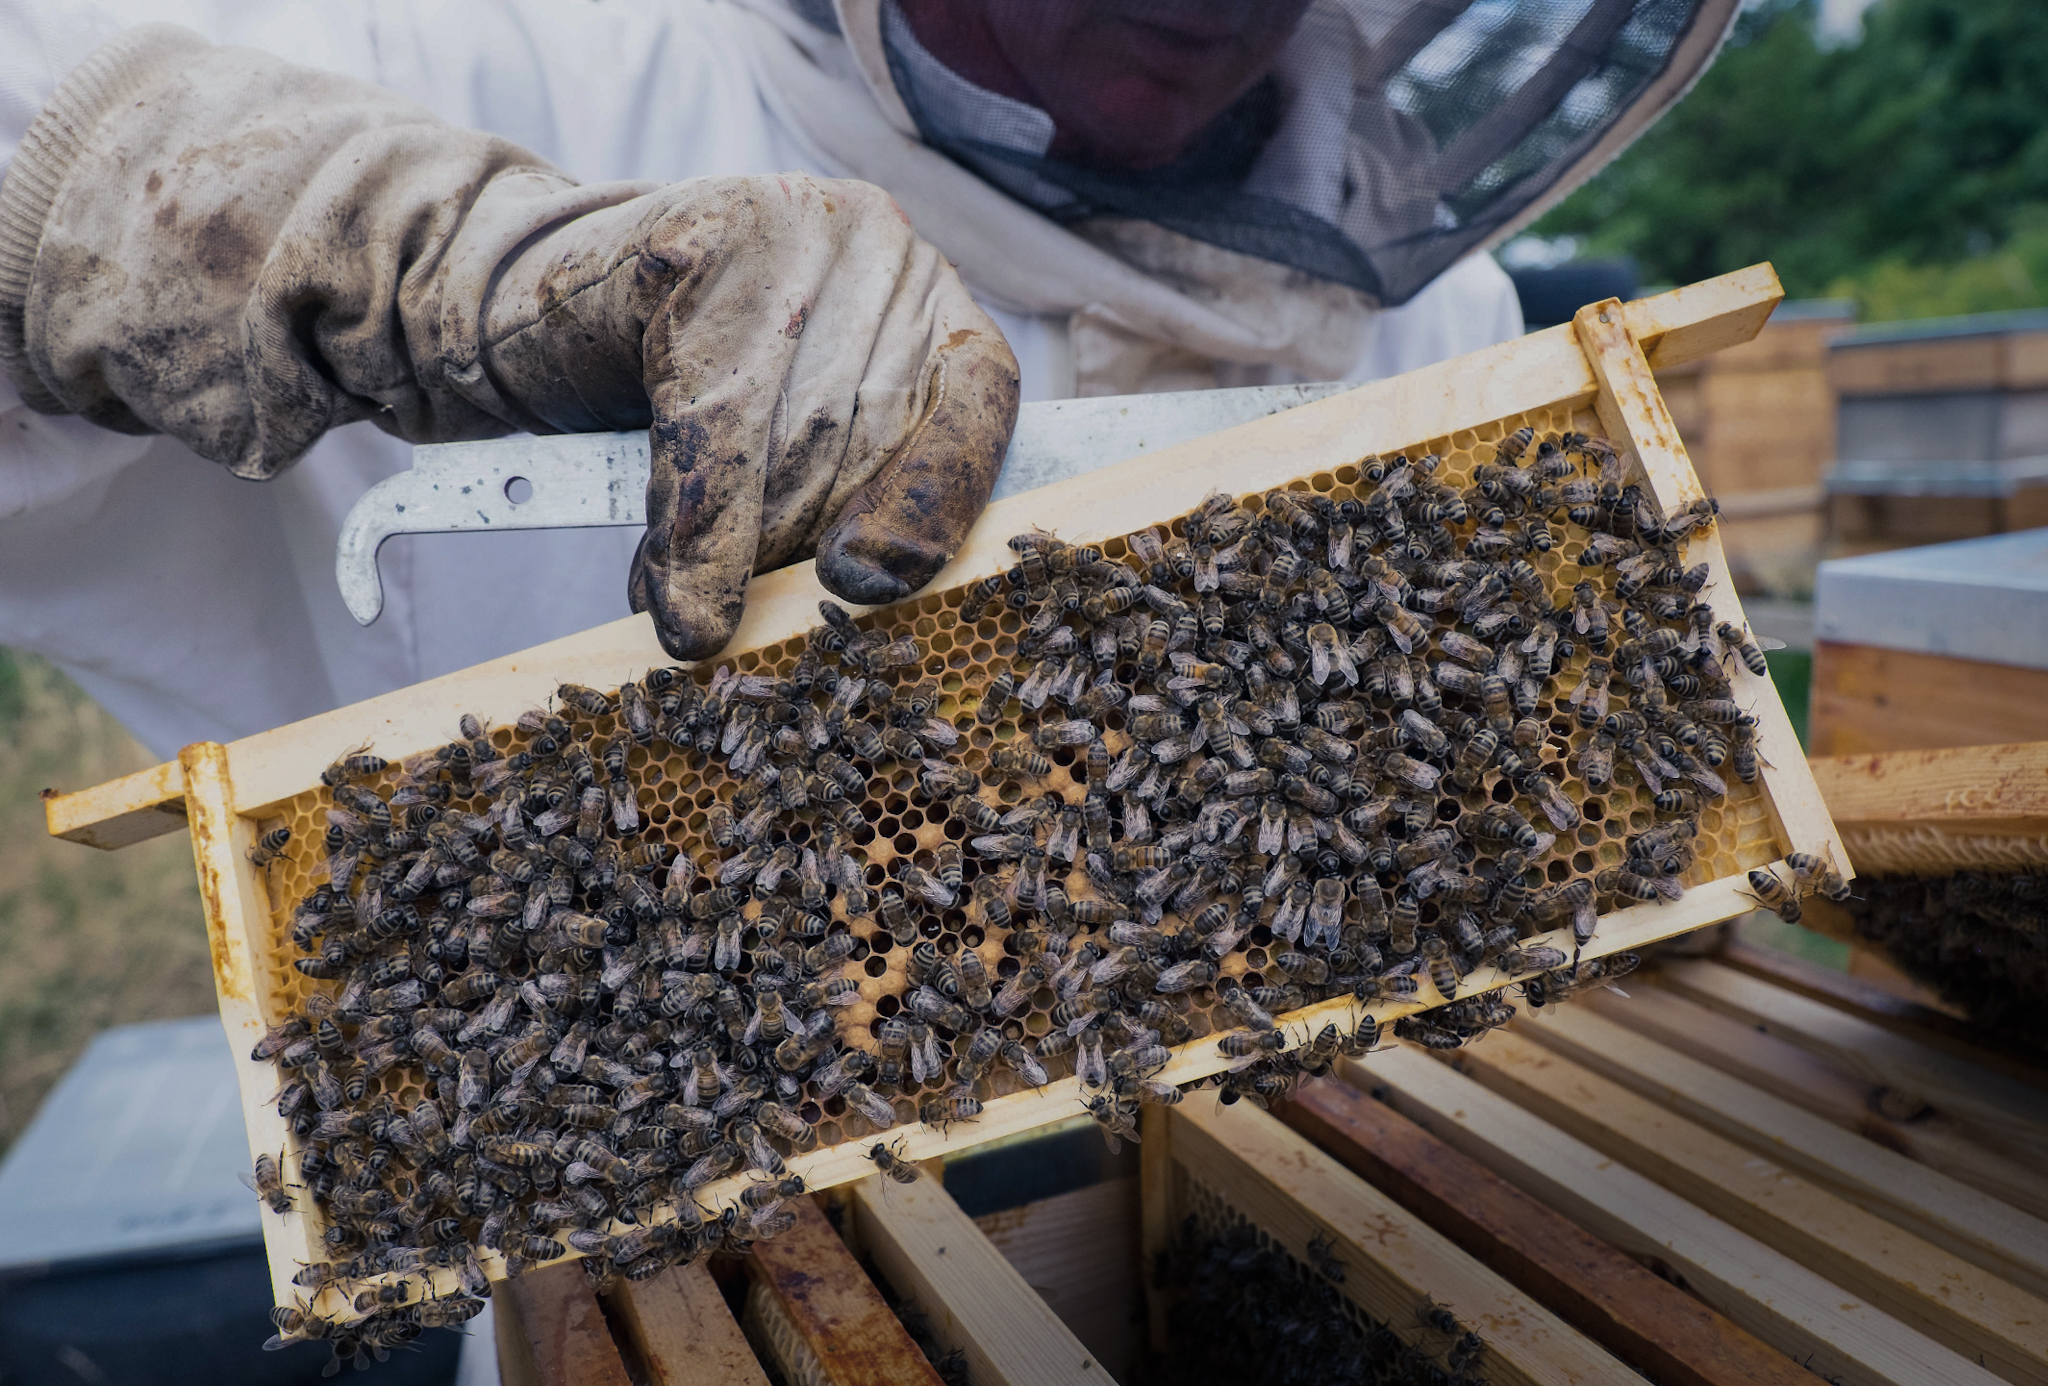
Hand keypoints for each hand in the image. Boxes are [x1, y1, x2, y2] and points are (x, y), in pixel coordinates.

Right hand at [3, 29, 1015, 662]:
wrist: (515, 312)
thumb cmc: (672, 401)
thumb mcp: (785, 451)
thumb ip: (844, 499)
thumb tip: (882, 597)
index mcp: (927, 298)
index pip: (977, 400)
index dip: (939, 492)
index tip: (884, 579)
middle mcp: (879, 244)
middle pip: (868, 437)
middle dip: (798, 547)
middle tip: (735, 619)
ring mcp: (792, 227)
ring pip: (789, 439)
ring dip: (736, 551)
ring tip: (686, 605)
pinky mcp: (700, 241)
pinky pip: (711, 422)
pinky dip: (691, 524)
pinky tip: (670, 594)